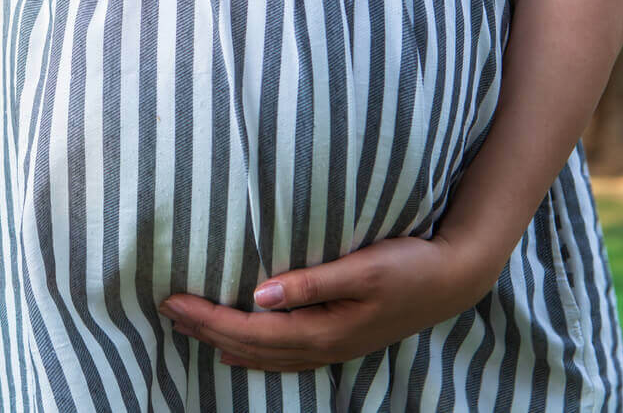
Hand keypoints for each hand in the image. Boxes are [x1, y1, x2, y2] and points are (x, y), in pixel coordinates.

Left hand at [156, 236, 498, 370]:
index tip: (173, 301)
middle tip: (166, 310)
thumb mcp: (364, 268)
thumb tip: (260, 296)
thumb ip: (311, 283)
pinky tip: (238, 352)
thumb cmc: (410, 265)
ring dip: (223, 343)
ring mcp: (332, 348)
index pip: (250, 330)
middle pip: (250, 347)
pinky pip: (284, 357)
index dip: (208, 318)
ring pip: (265, 356)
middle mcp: (322, 347)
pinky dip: (254, 354)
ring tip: (188, 330)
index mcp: (323, 330)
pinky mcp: (339, 340)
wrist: (455, 279)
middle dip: (205, 330)